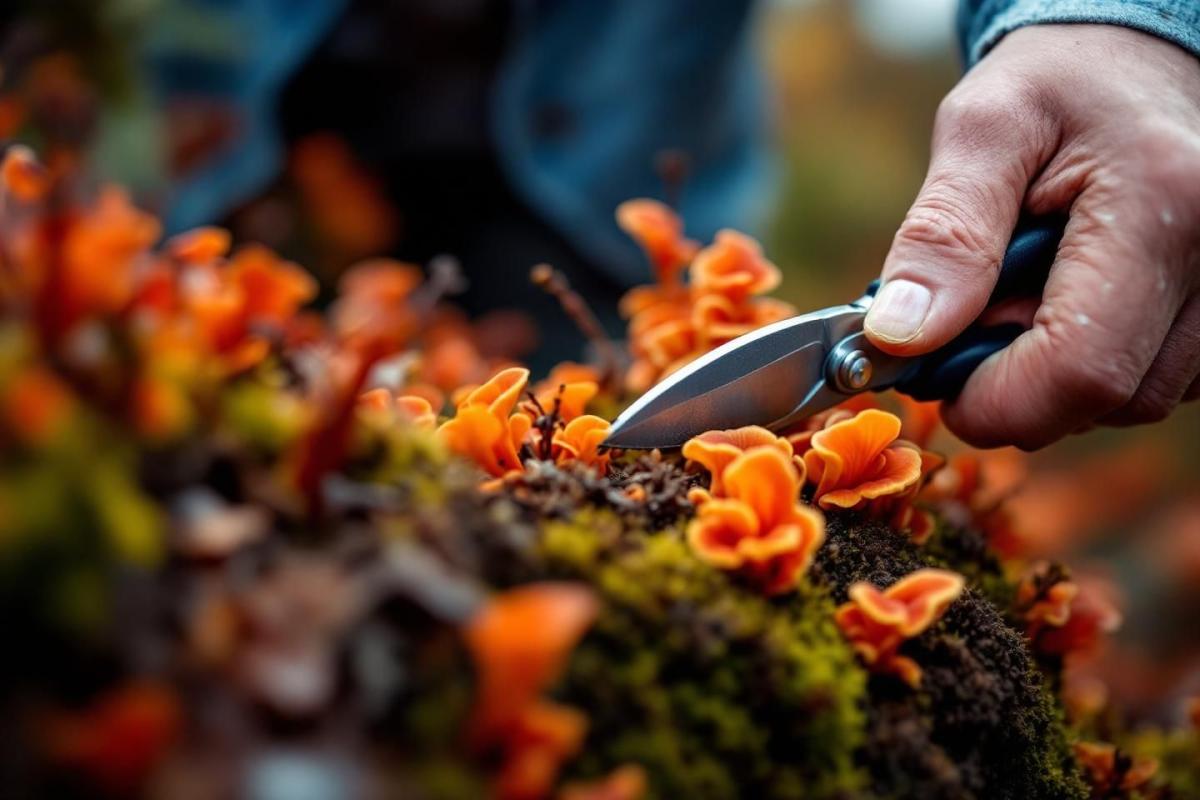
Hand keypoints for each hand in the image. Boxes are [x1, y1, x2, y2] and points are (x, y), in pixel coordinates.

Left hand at [864, 24, 1199, 448]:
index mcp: (1164, 204)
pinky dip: (1098, 365)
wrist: (1133, 61)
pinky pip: (1157, 382)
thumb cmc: (1053, 87)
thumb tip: (900, 335)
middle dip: (1020, 387)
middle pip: (1110, 398)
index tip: (939, 385)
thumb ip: (942, 232)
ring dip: (1058, 377)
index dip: (995, 402)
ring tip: (1027, 294)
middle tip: (977, 318)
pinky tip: (1072, 305)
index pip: (1080, 368)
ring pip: (1137, 400)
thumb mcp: (980, 129)